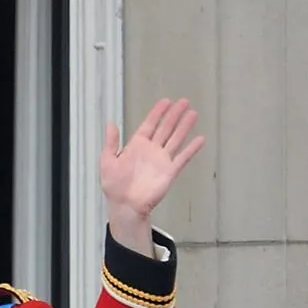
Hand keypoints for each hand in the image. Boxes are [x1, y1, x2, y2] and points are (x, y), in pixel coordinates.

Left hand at [100, 98, 204, 251]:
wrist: (125, 206)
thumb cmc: (114, 187)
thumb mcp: (107, 161)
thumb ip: (111, 142)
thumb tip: (110, 122)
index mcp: (136, 146)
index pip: (149, 125)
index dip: (157, 113)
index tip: (166, 101)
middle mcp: (151, 151)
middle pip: (165, 128)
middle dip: (174, 115)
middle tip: (184, 101)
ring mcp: (161, 160)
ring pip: (176, 139)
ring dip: (184, 127)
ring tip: (193, 113)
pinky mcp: (169, 172)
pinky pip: (182, 158)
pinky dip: (191, 149)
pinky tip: (200, 139)